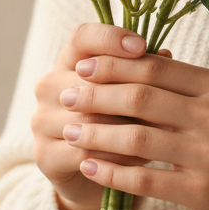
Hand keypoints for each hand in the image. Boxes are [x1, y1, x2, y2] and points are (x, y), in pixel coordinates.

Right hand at [30, 22, 170, 209]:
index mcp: (68, 60)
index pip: (82, 36)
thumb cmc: (119, 122)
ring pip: (89, 118)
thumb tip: (166, 55)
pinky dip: (117, 155)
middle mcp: (49, 86)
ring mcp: (42, 120)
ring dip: (127, 126)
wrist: (94, 173)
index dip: (111, 38)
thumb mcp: (132, 92)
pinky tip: (142, 158)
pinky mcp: (44, 155)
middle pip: (88, 80)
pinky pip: (85, 151)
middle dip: (129, 92)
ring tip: (161, 131)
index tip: (142, 46)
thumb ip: (143, 72)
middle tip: (166, 101)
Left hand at [59, 48, 208, 209]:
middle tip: (67, 92)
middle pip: (141, 94)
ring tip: (70, 129)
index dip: (114, 63)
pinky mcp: (203, 192)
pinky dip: (113, 173)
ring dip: (97, 132)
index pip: (155, 64)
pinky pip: (146, 179)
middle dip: (97, 93)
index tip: (82, 64)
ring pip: (137, 136)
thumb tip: (134, 62)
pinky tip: (90, 168)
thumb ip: (187, 84)